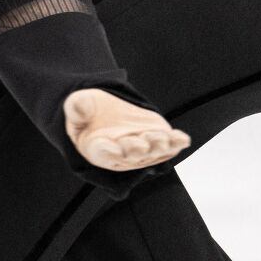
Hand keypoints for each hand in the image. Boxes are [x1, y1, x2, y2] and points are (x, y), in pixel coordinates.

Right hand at [63, 89, 190, 172]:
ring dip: (158, 146)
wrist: (105, 112)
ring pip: (153, 152)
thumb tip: (78, 106)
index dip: (108, 150)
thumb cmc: (89, 113)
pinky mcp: (158, 141)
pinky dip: (177, 143)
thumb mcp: (78, 105)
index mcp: (98, 148)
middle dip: (136, 149)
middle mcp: (122, 154)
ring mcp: (143, 149)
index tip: (110, 146)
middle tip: (140, 144)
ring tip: (162, 138)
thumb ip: (77, 108)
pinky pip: (170, 145)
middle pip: (131, 154)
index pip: (104, 152)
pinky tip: (182, 139)